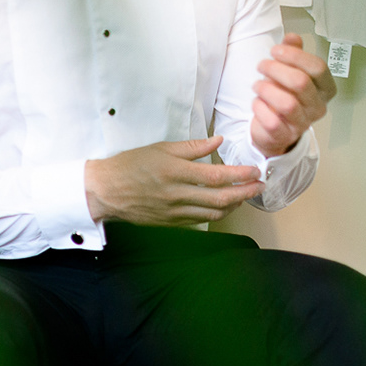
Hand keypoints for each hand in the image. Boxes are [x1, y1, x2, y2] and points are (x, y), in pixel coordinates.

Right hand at [85, 137, 262, 225]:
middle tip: (260, 186)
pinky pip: (201, 220)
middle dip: (245, 192)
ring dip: (235, 205)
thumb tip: (217, 142)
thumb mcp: (161, 148)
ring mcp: (174, 211)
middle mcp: (177, 194)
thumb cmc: (131, 165)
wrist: (105, 191)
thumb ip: (192, 147)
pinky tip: (225, 205)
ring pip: (214, 213)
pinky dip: (217, 213)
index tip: (255, 171)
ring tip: (246, 195)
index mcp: (175, 171)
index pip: (217, 176)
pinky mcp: (171, 223)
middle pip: (221, 198)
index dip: (240, 175)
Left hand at [250, 33, 334, 156]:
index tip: (275, 50)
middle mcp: (318, 107)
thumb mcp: (290, 70)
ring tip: (257, 85)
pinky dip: (260, 108)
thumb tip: (292, 37)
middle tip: (262, 65)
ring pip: (287, 103)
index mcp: (325, 88)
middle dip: (276, 69)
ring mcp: (303, 123)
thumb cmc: (284, 94)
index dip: (295, 56)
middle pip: (301, 82)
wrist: (273, 128)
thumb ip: (293, 52)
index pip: (318, 67)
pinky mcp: (285, 136)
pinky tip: (257, 102)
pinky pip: (272, 121)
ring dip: (267, 89)